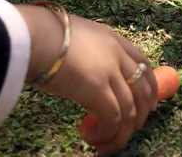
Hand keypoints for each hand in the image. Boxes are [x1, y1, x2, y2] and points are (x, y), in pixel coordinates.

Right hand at [16, 5, 157, 155]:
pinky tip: (91, 138)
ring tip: (105, 146)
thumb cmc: (42, 36)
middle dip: (140, 116)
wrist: (31, 36)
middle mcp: (117, 54)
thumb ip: (87, 53)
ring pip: (130, 110)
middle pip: (142, 90)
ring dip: (120, 133)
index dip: (150, 88)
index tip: (150, 106)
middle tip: (129, 132)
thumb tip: (83, 74)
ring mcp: (109, 71)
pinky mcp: (97, 89)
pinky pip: (113, 119)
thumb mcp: (75, 38)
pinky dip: (106, 134)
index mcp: (113, 39)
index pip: (143, 64)